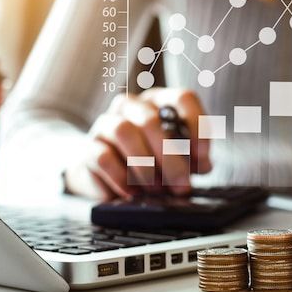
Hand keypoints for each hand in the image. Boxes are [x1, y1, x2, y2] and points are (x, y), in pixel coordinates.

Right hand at [64, 88, 212, 199]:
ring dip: (144, 165)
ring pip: (124, 132)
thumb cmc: (151, 161)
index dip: (196, 127)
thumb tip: (201, 166)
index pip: (182, 99)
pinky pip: (103, 157)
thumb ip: (194, 158)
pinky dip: (122, 178)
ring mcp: (107, 123)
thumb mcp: (178, 156)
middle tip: (180, 184)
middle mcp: (132, 106)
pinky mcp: (89, 147)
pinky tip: (134, 193)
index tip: (202, 157)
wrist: (106, 174)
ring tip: (157, 189)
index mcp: (160, 101)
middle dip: (170, 157)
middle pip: (151, 120)